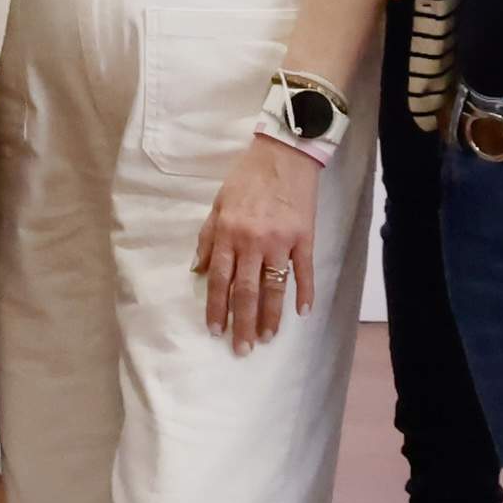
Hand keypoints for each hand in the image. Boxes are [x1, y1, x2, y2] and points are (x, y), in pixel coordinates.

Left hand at [199, 139, 324, 351]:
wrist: (284, 154)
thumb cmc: (247, 178)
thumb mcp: (218, 204)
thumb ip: (208, 238)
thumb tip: (197, 270)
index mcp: (228, 233)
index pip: (219, 280)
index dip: (216, 308)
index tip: (215, 330)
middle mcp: (252, 241)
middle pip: (245, 291)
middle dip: (241, 323)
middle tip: (241, 348)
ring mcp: (281, 241)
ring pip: (273, 287)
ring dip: (270, 316)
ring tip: (267, 338)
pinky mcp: (305, 238)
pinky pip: (304, 271)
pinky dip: (305, 292)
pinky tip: (302, 312)